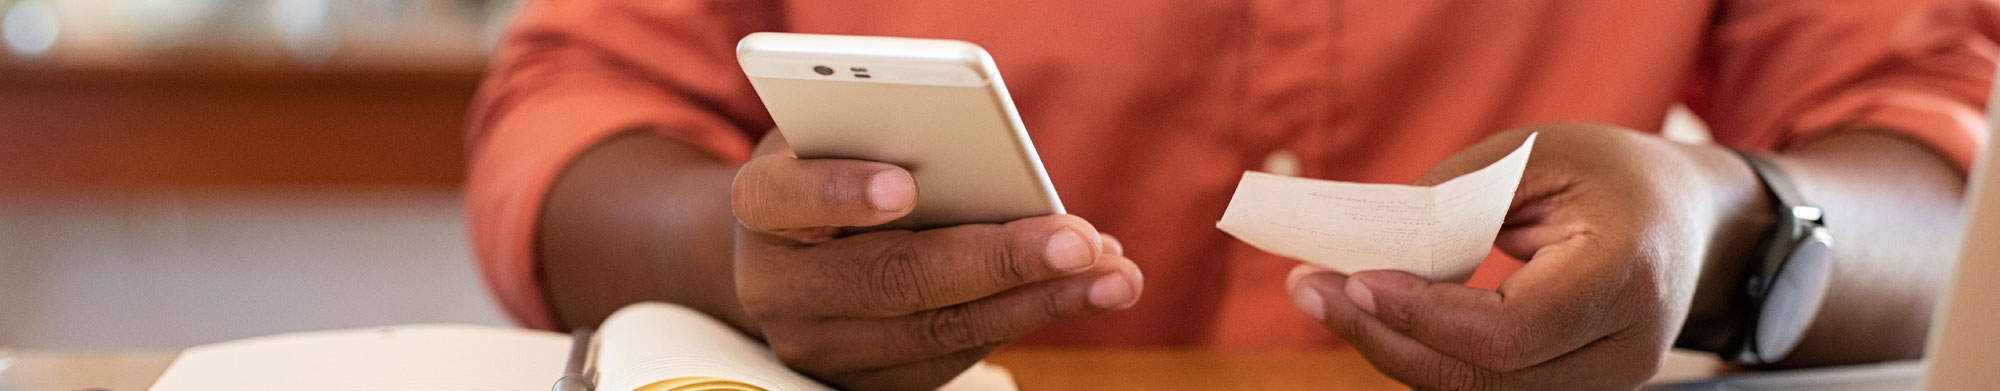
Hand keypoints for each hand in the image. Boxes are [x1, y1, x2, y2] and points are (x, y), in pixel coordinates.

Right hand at [731, 132, 1144, 389]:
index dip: (840, 193)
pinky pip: (953, 357)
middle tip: (1076, 241)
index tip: (903, 187)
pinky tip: (1084, 291)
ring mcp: (820, 347)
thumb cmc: (834, 170)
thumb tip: (996, 166)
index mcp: (761, 208)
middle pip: (890, 278)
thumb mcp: (843, 136)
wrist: (789, 256)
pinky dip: (1025, 320)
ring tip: (1112, 274)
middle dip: (996, 261)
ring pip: (936, 331)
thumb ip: (890, 138)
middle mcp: (778, 288)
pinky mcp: (865, 385)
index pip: (785, 199)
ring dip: (1037, 302)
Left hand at [1287, 124, 1767, 389]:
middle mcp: (1626, 348)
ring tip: (1325, 298)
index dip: (1426, 315)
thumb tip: (1367, 245)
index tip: (1356, 279)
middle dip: (1384, 337)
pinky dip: (1423, 353)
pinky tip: (1372, 315)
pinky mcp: (1576, 388)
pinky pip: (1486, 384)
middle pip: (1484, 377)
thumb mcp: (1536, 155)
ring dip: (1392, 349)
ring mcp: (1605, 381)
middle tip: (1309, 290)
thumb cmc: (1610, 174)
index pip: (1511, 332)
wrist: (1687, 217)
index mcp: (1628, 277)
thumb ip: (1454, 199)